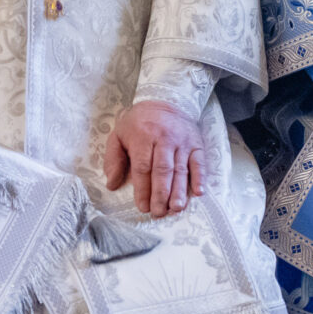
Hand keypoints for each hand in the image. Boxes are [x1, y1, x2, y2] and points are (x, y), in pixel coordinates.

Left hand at [102, 101, 208, 217]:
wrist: (166, 101)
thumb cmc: (139, 123)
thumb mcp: (119, 136)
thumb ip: (114, 160)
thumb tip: (112, 184)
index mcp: (143, 137)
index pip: (143, 167)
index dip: (143, 189)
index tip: (142, 206)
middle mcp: (164, 139)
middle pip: (163, 171)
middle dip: (161, 194)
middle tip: (159, 212)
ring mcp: (182, 142)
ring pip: (181, 169)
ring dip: (179, 191)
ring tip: (176, 208)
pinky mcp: (196, 144)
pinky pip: (199, 162)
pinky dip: (200, 177)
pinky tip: (198, 192)